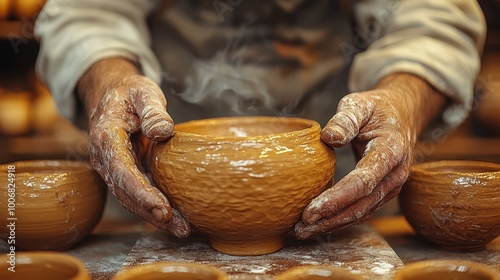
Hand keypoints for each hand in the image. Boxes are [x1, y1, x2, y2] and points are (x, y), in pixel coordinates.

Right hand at [78, 58, 189, 237]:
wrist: (112, 95)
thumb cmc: (129, 92)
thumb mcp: (143, 92)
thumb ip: (152, 110)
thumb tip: (163, 131)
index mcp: (106, 137)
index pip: (122, 171)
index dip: (141, 192)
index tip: (161, 208)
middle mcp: (106, 158)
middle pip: (126, 192)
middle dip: (152, 212)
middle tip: (179, 226)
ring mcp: (114, 168)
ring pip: (131, 198)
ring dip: (155, 216)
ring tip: (182, 229)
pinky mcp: (126, 172)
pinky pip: (138, 193)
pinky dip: (155, 207)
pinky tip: (176, 218)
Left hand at [295, 73, 445, 238]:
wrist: (401, 115)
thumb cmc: (376, 108)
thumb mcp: (359, 104)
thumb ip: (345, 119)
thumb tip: (328, 137)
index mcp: (391, 150)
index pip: (363, 181)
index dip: (336, 198)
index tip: (310, 212)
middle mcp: (395, 174)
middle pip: (361, 204)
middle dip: (330, 219)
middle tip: (300, 229)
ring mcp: (391, 186)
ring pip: (361, 212)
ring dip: (333, 224)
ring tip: (303, 232)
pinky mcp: (382, 192)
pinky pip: (361, 210)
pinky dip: (340, 219)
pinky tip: (319, 225)